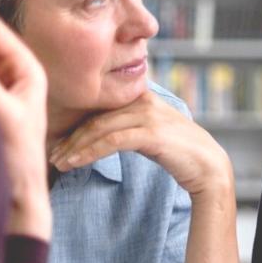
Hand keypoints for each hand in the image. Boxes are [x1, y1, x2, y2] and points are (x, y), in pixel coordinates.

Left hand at [48, 90, 232, 199]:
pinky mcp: (151, 133)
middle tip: (52, 156)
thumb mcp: (150, 132)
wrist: (209, 166)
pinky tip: (75, 163)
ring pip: (98, 129)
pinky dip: (89, 153)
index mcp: (141, 96)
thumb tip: (98, 136)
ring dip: (74, 147)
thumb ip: (128, 126)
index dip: (75, 126)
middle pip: (94, 118)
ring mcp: (148, 115)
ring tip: (58, 163)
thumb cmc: (180, 153)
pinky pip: (111, 141)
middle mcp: (143, 101)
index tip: (58, 144)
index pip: (99, 109)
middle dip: (69, 139)